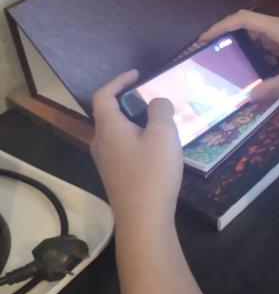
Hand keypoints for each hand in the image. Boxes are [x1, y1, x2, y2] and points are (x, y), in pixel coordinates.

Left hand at [90, 70, 182, 228]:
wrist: (143, 217)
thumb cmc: (152, 172)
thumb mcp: (163, 134)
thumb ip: (160, 110)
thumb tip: (157, 102)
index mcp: (108, 127)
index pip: (103, 95)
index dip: (118, 81)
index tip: (137, 75)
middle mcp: (101, 142)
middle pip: (108, 114)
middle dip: (129, 102)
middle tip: (152, 100)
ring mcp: (105, 161)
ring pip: (116, 132)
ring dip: (134, 122)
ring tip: (159, 123)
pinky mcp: (114, 175)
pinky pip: (122, 147)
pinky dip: (136, 138)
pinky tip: (156, 149)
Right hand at [199, 10, 278, 100]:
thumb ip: (274, 87)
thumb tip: (249, 98)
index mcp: (277, 28)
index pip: (241, 19)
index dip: (220, 26)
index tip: (204, 39)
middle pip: (247, 28)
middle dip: (229, 40)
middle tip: (214, 58)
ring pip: (260, 39)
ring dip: (246, 50)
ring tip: (231, 67)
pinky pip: (271, 47)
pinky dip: (261, 57)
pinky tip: (258, 73)